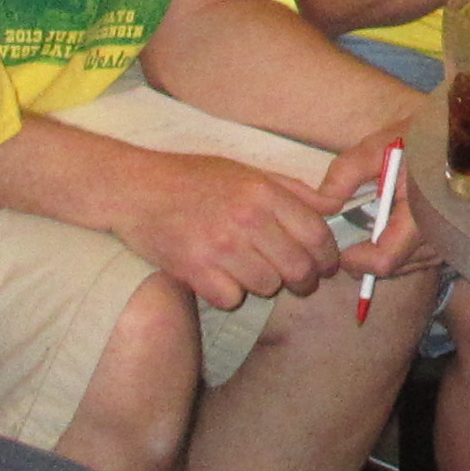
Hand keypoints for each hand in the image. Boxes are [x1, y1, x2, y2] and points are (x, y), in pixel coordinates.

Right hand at [105, 148, 342, 308]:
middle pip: (298, 268)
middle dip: (304, 280)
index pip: (316, 234)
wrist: (135, 190)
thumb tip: (334, 206)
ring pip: (267, 287)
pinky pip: (231, 299)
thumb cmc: (193, 179)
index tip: (326, 265)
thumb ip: (293, 191)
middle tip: (298, 281)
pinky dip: (229, 294)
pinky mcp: (194, 270)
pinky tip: (220, 276)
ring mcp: (219, 246)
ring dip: (263, 284)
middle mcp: (245, 219)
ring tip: (249, 269)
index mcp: (263, 192)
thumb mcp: (247, 171)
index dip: (328, 256)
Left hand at [318, 125, 440, 279]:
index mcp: (419, 217)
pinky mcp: (453, 241)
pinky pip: (420, 257)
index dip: (356, 260)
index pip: (383, 261)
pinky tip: (400, 219)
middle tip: (355, 228)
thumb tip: (325, 202)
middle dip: (367, 256)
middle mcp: (438, 238)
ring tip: (380, 218)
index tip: (342, 246)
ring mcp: (448, 243)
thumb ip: (348, 171)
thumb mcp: (382, 146)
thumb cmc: (426, 140)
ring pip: (406, 265)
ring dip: (385, 250)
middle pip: (392, 268)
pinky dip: (403, 246)